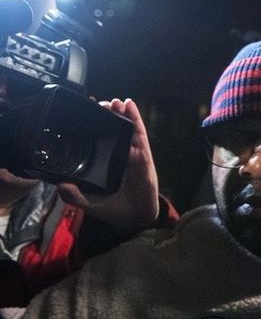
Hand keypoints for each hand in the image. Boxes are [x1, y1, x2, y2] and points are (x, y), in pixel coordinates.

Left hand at [56, 98, 158, 234]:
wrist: (135, 218)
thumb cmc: (113, 209)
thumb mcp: (89, 203)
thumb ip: (74, 196)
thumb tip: (60, 185)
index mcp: (104, 163)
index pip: (98, 140)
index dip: (92, 125)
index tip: (84, 110)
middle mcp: (118, 155)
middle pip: (113, 130)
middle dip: (108, 115)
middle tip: (100, 103)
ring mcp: (131, 154)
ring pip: (126, 128)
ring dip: (122, 113)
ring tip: (115, 100)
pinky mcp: (143, 156)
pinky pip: (139, 135)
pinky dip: (136, 119)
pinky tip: (130, 106)